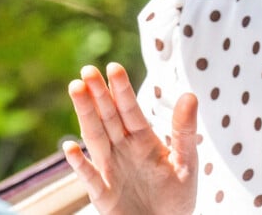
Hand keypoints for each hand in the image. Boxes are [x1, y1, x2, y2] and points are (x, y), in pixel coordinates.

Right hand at [63, 63, 197, 214]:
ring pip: (95, 137)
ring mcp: (111, 170)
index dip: (121, 89)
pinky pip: (90, 178)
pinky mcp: (104, 196)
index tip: (113, 67)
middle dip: (98, 94)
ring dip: (85, 114)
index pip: (130, 109)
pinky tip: (70, 148)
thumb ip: (184, 130)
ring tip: (76, 89)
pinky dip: (80, 164)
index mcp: (144, 138)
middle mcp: (124, 149)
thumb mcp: (186, 160)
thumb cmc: (177, 194)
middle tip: (87, 70)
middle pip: (108, 117)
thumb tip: (191, 95)